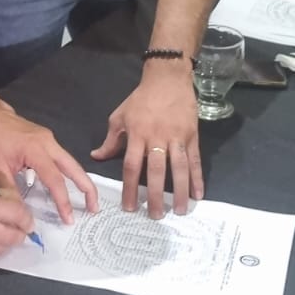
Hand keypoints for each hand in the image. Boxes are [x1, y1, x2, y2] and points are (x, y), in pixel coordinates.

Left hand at [0, 99, 98, 222]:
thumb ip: (9, 191)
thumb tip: (19, 215)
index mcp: (37, 150)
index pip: (55, 180)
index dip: (63, 201)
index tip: (69, 219)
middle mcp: (48, 142)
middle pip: (74, 167)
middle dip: (87, 188)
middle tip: (95, 208)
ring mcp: (47, 138)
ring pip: (69, 161)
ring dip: (79, 179)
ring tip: (86, 199)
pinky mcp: (43, 138)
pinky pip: (59, 157)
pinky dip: (66, 172)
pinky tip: (64, 184)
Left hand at [90, 66, 202, 216]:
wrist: (168, 79)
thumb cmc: (141, 99)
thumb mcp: (120, 116)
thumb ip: (110, 139)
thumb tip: (96, 157)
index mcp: (137, 134)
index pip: (131, 166)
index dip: (130, 188)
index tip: (129, 207)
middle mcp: (157, 138)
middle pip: (156, 171)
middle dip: (155, 195)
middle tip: (155, 216)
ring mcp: (177, 137)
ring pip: (178, 168)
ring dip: (179, 191)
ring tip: (180, 211)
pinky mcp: (192, 136)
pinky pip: (194, 160)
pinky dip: (197, 178)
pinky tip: (198, 194)